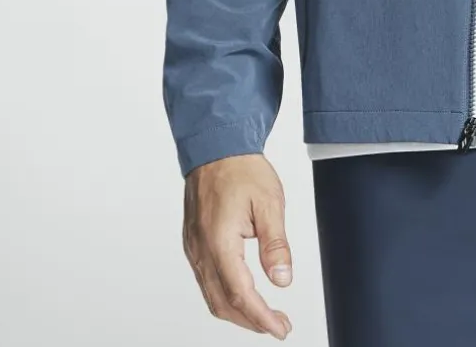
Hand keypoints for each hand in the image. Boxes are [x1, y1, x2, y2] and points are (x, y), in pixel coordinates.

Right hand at [182, 153, 295, 336]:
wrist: (216, 147)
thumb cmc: (241, 169)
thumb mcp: (269, 202)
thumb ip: (275, 244)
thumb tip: (282, 279)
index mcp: (218, 241)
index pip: (239, 294)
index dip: (261, 317)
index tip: (280, 328)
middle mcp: (200, 250)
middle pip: (222, 304)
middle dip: (251, 321)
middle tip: (278, 326)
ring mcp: (193, 248)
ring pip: (211, 296)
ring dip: (238, 312)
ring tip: (265, 316)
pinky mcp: (193, 244)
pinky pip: (206, 281)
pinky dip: (225, 297)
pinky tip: (243, 295)